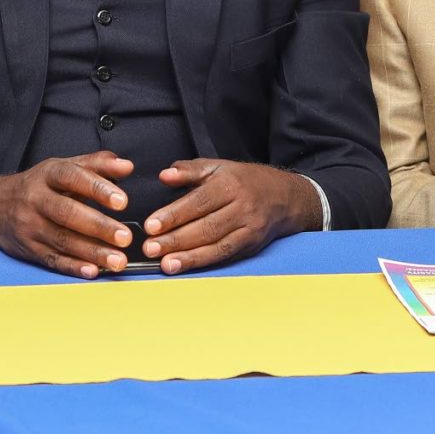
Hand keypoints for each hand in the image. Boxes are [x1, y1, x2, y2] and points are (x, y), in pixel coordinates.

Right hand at [0, 151, 134, 278]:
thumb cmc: (39, 185)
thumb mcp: (65, 166)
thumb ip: (98, 164)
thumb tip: (126, 166)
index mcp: (49, 174)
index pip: (74, 178)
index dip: (99, 189)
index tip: (122, 201)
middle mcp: (36, 200)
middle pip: (68, 213)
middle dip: (99, 227)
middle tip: (125, 237)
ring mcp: (30, 226)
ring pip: (62, 240)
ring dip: (93, 252)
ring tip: (118, 260)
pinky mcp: (28, 249)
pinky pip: (52, 260)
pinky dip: (73, 267)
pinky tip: (92, 271)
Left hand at [141, 159, 321, 273]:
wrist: (284, 196)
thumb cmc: (245, 181)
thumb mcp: (218, 167)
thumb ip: (189, 171)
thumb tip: (164, 176)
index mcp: (231, 184)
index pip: (199, 201)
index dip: (174, 214)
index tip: (151, 225)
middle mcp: (242, 206)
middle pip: (206, 226)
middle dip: (175, 240)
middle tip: (149, 248)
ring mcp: (249, 228)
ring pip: (216, 245)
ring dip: (188, 257)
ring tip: (164, 263)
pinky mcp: (252, 245)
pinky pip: (225, 255)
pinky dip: (203, 262)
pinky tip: (184, 266)